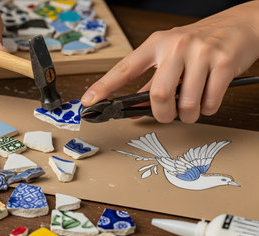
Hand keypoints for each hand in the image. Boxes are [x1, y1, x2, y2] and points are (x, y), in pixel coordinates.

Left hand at [81, 1, 258, 122]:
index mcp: (156, 44)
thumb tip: (134, 106)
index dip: (103, 87)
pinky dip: (207, 109)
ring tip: (191, 108)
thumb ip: (152, 79)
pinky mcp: (223, 63)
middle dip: (162, 114)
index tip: (89, 101)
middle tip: (167, 115)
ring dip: (187, 115)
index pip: (124, 68)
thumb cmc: (200, 42)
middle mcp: (176, 46)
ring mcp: (200, 53)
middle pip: (157, 94)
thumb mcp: (171, 54)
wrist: (240, 25)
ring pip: (185, 103)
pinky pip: (209, 102)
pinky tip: (207, 99)